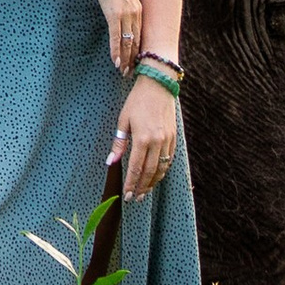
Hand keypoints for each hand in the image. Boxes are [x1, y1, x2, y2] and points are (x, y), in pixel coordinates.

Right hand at [86, 0, 142, 74]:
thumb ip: (124, 0)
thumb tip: (120, 6)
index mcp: (138, 7)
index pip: (141, 33)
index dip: (139, 49)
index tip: (137, 60)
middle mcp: (135, 12)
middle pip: (137, 41)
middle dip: (134, 58)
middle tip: (131, 72)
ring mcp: (125, 14)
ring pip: (128, 42)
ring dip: (125, 59)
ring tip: (123, 71)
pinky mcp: (114, 14)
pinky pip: (116, 37)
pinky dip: (116, 51)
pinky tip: (115, 61)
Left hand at [117, 73, 178, 199]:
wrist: (158, 85)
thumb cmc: (137, 101)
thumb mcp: (123, 121)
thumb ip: (119, 144)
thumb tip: (110, 162)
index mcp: (142, 139)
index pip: (136, 168)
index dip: (132, 183)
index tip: (127, 195)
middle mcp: (157, 142)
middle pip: (150, 172)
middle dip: (142, 187)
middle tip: (135, 199)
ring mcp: (167, 141)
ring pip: (161, 168)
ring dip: (153, 182)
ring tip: (145, 191)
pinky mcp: (173, 138)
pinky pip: (169, 159)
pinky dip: (162, 170)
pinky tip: (155, 176)